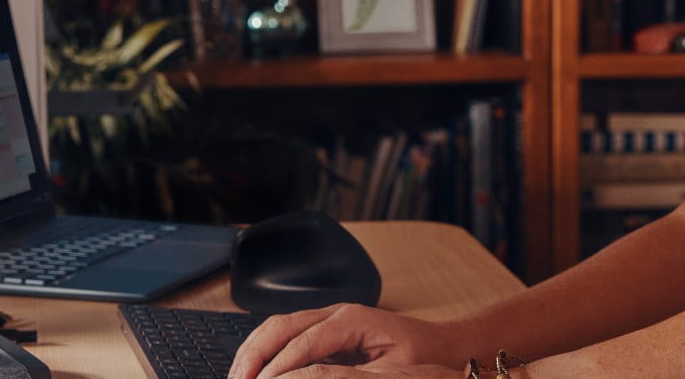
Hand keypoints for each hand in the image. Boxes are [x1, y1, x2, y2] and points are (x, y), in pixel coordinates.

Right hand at [229, 304, 470, 378]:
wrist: (446, 347)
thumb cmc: (425, 359)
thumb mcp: (390, 374)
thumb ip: (347, 378)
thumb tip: (307, 378)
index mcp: (351, 320)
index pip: (301, 343)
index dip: (276, 368)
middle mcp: (336, 313)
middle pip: (280, 326)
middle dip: (253, 355)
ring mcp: (330, 318)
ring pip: (278, 326)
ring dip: (254, 351)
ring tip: (238, 377)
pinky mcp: (329, 330)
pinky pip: (288, 335)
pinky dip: (267, 351)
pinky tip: (256, 371)